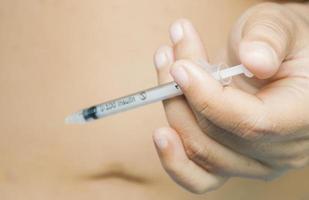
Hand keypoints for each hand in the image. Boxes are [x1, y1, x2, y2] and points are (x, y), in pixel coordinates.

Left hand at [152, 2, 308, 192]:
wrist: (277, 62)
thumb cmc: (278, 44)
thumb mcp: (278, 26)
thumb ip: (270, 38)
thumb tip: (254, 61)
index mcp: (303, 114)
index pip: (252, 121)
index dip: (208, 97)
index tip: (180, 67)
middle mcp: (283, 149)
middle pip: (216, 135)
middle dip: (182, 93)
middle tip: (170, 56)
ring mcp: (257, 162)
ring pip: (200, 150)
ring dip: (173, 109)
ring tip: (166, 69)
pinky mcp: (233, 163)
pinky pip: (201, 178)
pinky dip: (176, 161)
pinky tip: (162, 135)